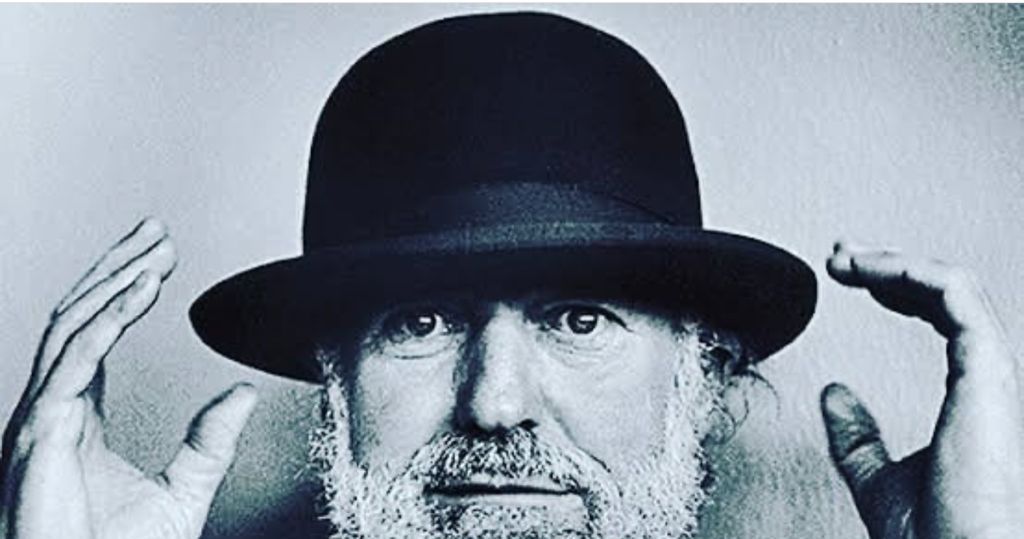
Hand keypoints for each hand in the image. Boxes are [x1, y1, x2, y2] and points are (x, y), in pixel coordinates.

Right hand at [0, 218, 257, 538]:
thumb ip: (209, 441)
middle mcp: (51, 410)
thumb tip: (242, 394)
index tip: (160, 258)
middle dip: (118, 267)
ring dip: (116, 280)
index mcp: (77, 417)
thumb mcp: (181, 490)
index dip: (123, 289)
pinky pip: (73, 362)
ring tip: (158, 250)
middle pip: (78, 316)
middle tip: (159, 232)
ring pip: (71, 326)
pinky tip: (141, 290)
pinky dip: (108, 320)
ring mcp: (39, 419)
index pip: (92, 333)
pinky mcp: (40, 433)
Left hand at [821, 242, 1023, 538]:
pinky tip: (869, 271)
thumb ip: (858, 437)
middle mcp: (985, 381)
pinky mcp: (986, 369)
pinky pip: (957, 295)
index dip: (895, 286)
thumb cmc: (938, 538)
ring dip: (894, 261)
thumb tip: (834, 397)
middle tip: (840, 254)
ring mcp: (990, 373)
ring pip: (954, 286)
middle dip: (890, 263)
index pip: (939, 316)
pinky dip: (911, 272)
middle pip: (946, 294)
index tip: (847, 275)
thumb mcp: (878, 477)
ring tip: (844, 257)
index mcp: (969, 398)